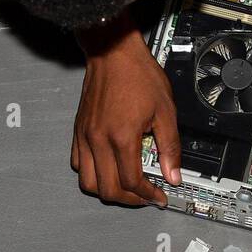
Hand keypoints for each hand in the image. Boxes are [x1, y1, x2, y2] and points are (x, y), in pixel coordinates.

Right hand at [72, 16, 180, 205]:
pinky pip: (78, 163)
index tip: (158, 196)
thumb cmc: (137, 75)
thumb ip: (170, 147)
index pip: (132, 182)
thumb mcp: (165, 111)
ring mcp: (85, 136)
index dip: (147, 195)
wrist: (113, 52)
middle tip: (144, 196)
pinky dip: (92, 174)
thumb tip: (173, 174)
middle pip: (107, 189)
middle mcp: (99, 139)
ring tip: (126, 187)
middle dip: (129, 199)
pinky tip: (108, 168)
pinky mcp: (78, 130)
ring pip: (87, 181)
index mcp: (122, 136)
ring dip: (107, 190)